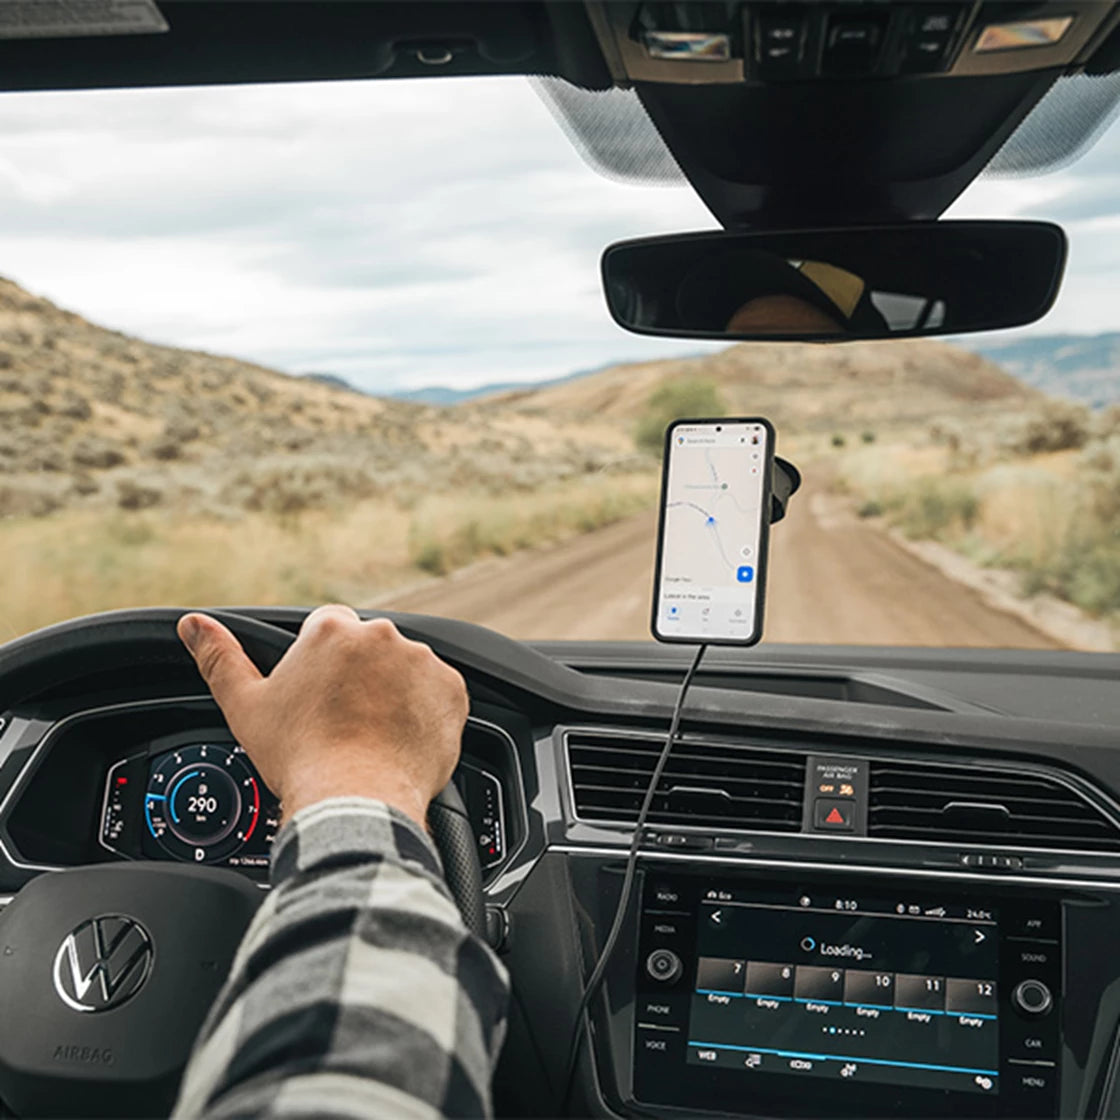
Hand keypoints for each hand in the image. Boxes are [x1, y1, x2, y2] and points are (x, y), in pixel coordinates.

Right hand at [176, 606, 467, 827]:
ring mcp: (421, 663)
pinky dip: (425, 712)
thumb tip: (193, 625)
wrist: (355, 801)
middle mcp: (382, 637)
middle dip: (360, 676)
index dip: (322, 661)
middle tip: (344, 719)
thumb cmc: (300, 757)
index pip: (329, 626)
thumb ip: (219, 658)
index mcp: (332, 632)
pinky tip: (400, 739)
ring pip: (406, 669)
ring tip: (372, 734)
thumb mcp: (246, 706)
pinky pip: (439, 694)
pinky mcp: (451, 691)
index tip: (321, 691)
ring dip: (394, 692)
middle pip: (369, 648)